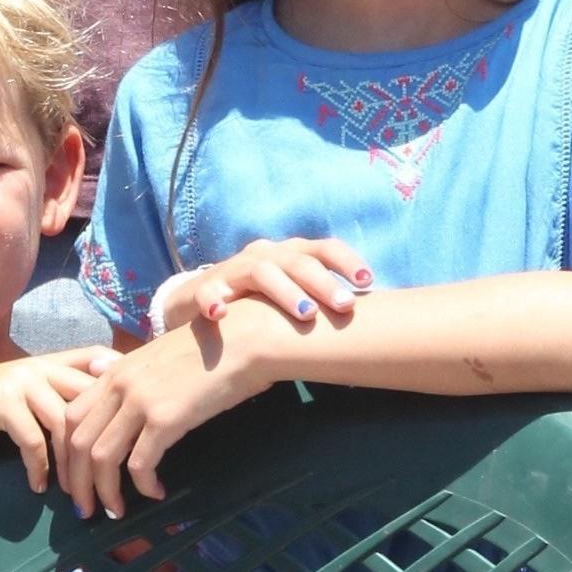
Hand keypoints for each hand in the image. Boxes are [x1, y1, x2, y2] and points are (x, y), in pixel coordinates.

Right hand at [0, 348, 115, 494]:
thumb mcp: (32, 393)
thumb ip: (62, 396)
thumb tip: (106, 422)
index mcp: (53, 361)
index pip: (96, 356)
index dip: (122, 373)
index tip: (144, 401)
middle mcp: (42, 366)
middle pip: (87, 397)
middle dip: (103, 440)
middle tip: (115, 478)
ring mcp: (22, 382)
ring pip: (64, 423)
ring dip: (73, 465)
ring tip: (78, 494)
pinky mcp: (3, 402)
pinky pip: (33, 440)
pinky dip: (39, 467)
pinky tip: (39, 486)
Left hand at [62, 316, 271, 517]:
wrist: (245, 338)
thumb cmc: (209, 345)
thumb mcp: (158, 355)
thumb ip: (127, 371)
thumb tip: (98, 373)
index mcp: (115, 371)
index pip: (70, 416)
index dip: (67, 453)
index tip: (76, 479)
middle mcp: (119, 385)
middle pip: (78, 443)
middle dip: (77, 483)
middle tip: (86, 509)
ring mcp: (140, 401)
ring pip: (102, 458)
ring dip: (106, 492)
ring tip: (117, 512)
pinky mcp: (166, 418)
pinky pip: (140, 464)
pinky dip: (143, 486)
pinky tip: (156, 492)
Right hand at [159, 236, 371, 330]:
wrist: (200, 302)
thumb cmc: (258, 302)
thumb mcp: (290, 296)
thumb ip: (320, 301)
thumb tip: (370, 322)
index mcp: (290, 255)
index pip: (323, 249)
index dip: (346, 261)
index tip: (369, 280)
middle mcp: (264, 255)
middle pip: (297, 261)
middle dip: (323, 283)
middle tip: (345, 306)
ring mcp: (233, 270)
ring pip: (261, 271)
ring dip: (285, 291)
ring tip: (306, 314)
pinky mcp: (204, 289)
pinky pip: (206, 293)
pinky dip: (214, 301)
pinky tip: (223, 315)